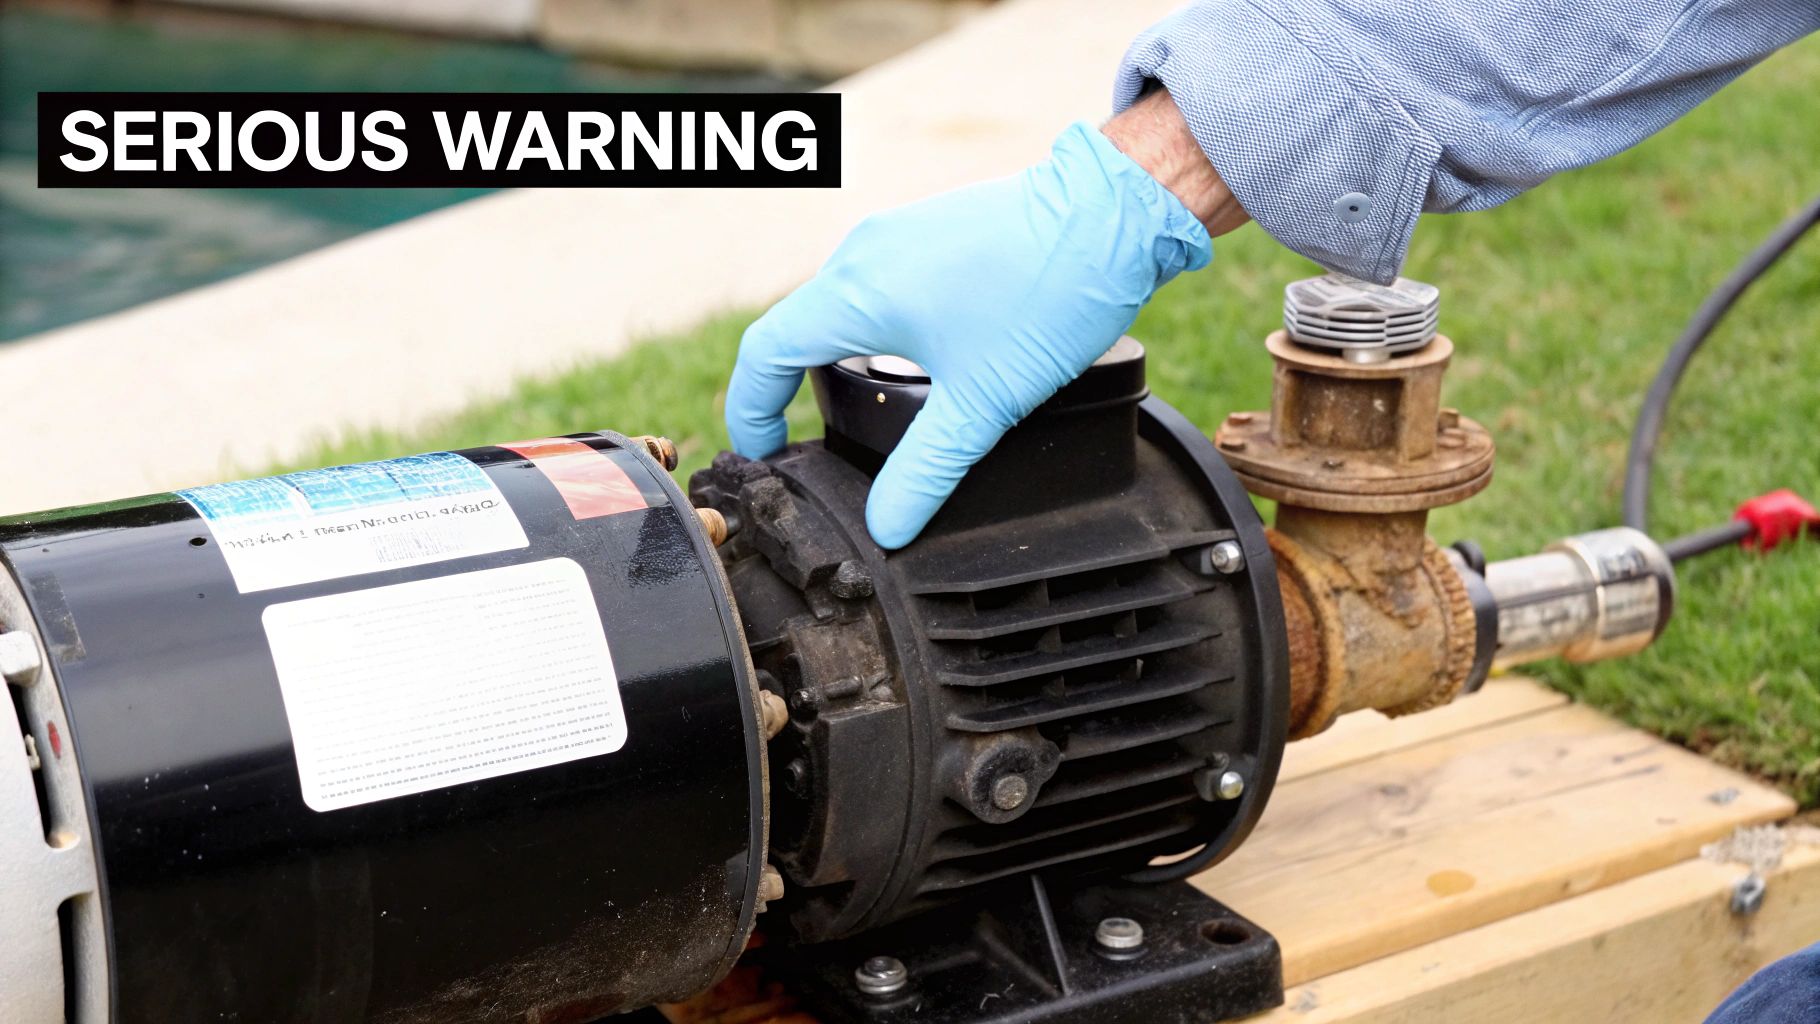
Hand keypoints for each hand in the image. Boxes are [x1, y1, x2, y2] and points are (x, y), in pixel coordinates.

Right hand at [726, 96, 1239, 548]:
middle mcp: (864, 253)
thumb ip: (926, 471)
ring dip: (837, 358)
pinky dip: (874, 329)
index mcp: (856, 292)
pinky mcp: (933, 229)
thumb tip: (886, 528)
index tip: (763, 456)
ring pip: (841, 304)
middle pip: (798, 329)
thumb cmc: (1049, 293)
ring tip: (865, 411)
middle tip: (809, 445)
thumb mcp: (984, 403)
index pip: (766, 354)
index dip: (751, 412)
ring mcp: (899, 234)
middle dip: (792, 390)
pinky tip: (921, 363)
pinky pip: (879, 284)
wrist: (1116, 208)